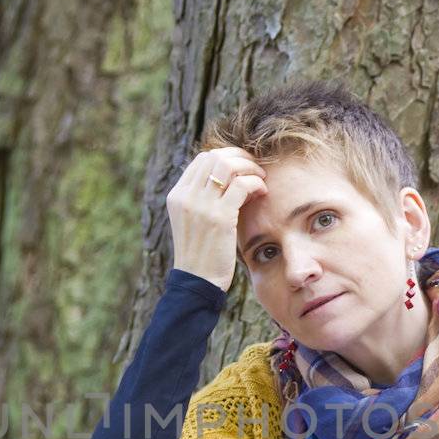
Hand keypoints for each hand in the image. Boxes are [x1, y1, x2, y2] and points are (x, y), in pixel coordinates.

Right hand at [166, 148, 267, 292]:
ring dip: (249, 168)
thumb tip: (228, 178)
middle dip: (240, 157)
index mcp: (177, 195)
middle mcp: (185, 196)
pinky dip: (255, 184)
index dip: (226, 156)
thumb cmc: (201, 254)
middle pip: (215, 157)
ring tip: (260, 179)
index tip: (242, 166)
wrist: (197, 282)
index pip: (202, 159)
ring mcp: (201, 205)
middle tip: (255, 169)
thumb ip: (203, 199)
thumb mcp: (193, 221)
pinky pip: (242, 185)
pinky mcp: (219, 217)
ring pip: (228, 166)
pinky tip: (262, 193)